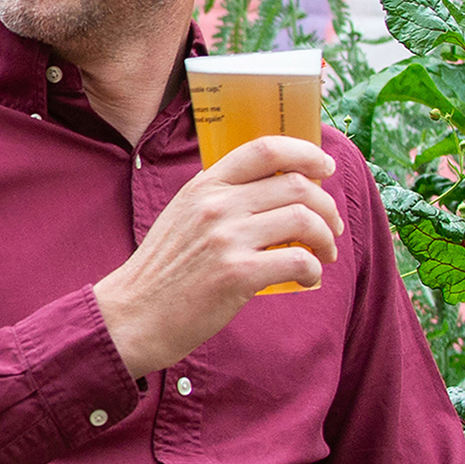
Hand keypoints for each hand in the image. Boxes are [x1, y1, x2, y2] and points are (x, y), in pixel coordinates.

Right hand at [94, 134, 344, 373]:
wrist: (133, 315)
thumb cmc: (163, 271)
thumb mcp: (183, 217)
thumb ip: (220, 199)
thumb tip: (274, 194)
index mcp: (204, 186)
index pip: (265, 149)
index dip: (306, 153)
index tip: (325, 168)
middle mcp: (217, 205)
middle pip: (295, 185)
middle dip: (326, 206)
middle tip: (331, 227)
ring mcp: (227, 238)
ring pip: (304, 220)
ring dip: (325, 238)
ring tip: (324, 255)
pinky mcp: (237, 274)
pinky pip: (298, 260)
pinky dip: (313, 269)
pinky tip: (307, 278)